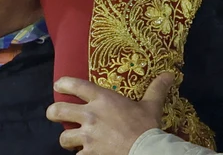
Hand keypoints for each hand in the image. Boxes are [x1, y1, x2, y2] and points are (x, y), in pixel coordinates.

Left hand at [50, 74, 172, 154]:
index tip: (59, 84)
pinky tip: (88, 153)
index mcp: (103, 99)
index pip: (76, 86)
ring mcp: (87, 136)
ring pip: (63, 137)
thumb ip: (157, 89)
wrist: (144, 150)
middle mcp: (90, 115)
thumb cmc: (146, 126)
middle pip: (58, 110)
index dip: (64, 83)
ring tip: (73, 140)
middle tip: (55, 113)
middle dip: (53, 112)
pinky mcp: (89, 154)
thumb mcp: (152, 105)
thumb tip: (169, 75)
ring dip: (67, 139)